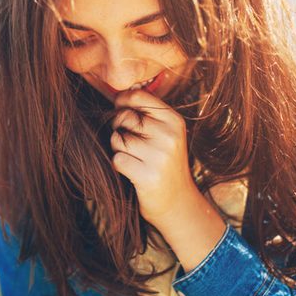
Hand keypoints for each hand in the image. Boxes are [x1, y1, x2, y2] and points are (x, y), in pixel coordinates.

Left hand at [110, 89, 198, 227]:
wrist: (177, 201)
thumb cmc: (163, 162)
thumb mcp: (165, 133)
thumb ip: (147, 113)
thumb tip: (118, 94)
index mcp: (174, 121)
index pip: (139, 97)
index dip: (122, 100)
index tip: (118, 107)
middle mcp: (169, 136)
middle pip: (124, 117)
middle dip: (118, 127)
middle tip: (128, 141)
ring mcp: (159, 156)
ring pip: (117, 139)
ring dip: (118, 148)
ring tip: (133, 157)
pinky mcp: (147, 175)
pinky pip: (117, 159)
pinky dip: (119, 164)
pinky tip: (132, 170)